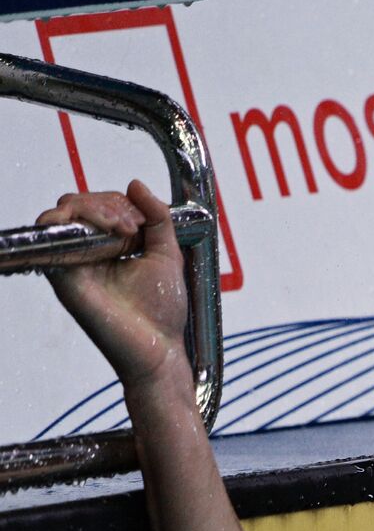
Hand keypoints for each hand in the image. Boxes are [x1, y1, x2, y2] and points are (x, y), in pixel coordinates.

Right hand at [37, 179, 189, 390]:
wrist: (159, 346)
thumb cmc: (162, 309)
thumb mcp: (167, 254)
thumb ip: (157, 218)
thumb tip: (135, 183)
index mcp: (109, 245)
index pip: (100, 205)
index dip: (119, 203)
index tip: (142, 223)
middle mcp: (86, 251)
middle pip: (77, 204)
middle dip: (107, 204)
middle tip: (132, 227)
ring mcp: (73, 262)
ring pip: (62, 215)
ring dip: (93, 210)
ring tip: (123, 230)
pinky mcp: (64, 276)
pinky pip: (49, 238)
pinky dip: (71, 224)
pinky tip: (106, 235)